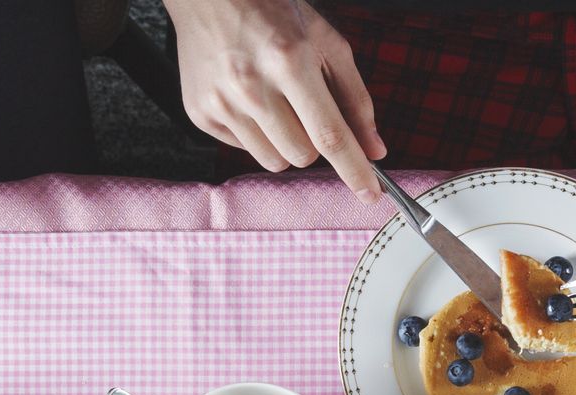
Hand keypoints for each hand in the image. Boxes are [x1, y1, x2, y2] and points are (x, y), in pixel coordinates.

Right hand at [167, 0, 386, 199]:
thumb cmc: (273, 13)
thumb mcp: (326, 43)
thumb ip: (355, 98)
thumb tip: (374, 149)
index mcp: (290, 61)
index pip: (329, 135)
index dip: (354, 170)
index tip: (370, 195)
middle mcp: (252, 86)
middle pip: (303, 155)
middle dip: (314, 141)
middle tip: (304, 106)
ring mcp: (222, 104)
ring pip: (275, 160)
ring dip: (286, 142)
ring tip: (275, 102)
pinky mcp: (201, 115)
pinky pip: (244, 150)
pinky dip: (256, 133)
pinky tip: (248, 99)